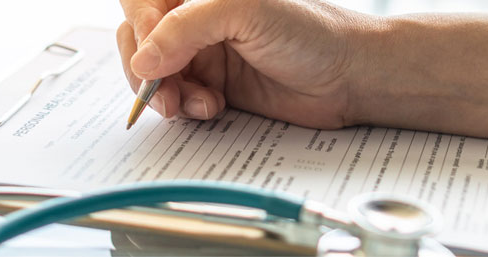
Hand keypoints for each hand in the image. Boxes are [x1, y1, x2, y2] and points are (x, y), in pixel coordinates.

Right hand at [117, 0, 376, 128]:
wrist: (349, 78)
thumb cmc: (312, 31)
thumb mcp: (245, 11)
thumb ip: (187, 27)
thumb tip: (143, 59)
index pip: (141, 1)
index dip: (140, 27)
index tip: (154, 57)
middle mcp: (197, 18)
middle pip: (138, 39)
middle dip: (146, 70)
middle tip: (164, 95)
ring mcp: (203, 52)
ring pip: (153, 73)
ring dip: (166, 93)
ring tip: (197, 104)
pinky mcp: (213, 85)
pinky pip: (177, 97)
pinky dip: (186, 107)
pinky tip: (212, 107)